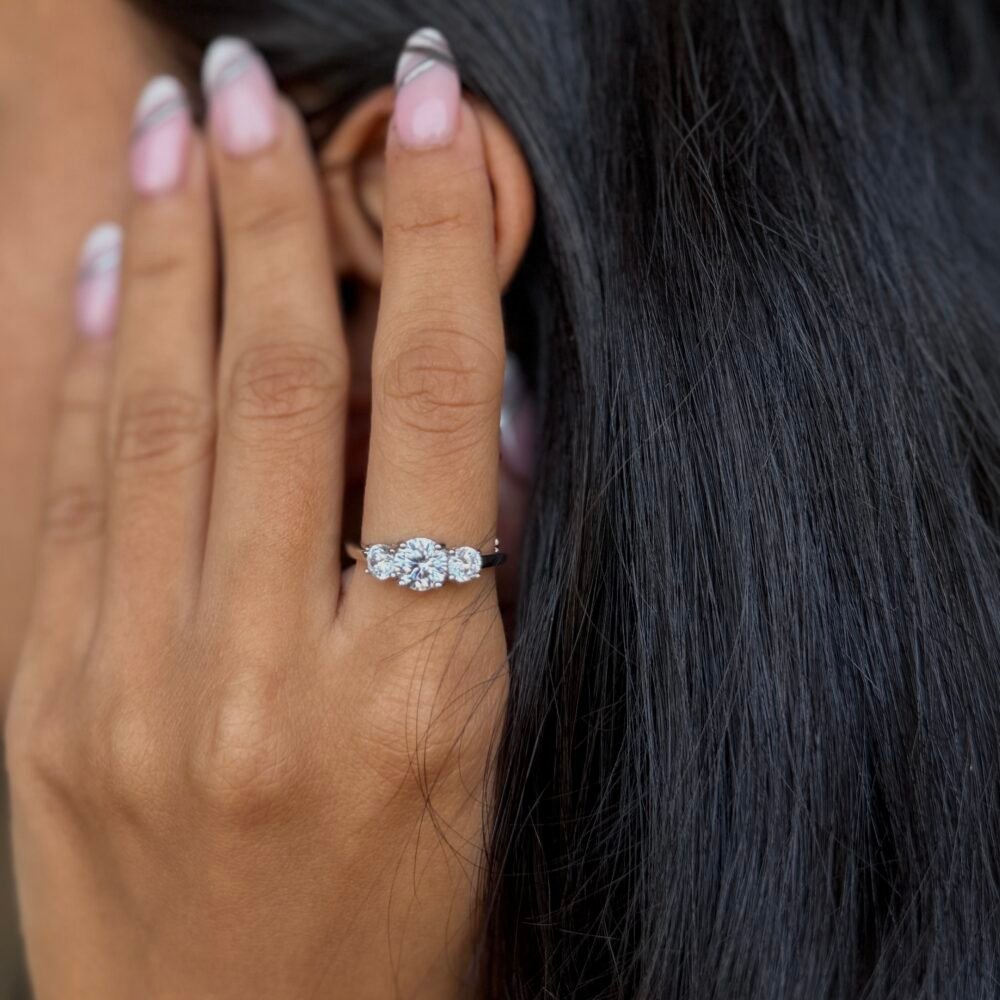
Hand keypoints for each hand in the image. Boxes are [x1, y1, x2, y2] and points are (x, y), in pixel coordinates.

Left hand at [7, 40, 506, 998]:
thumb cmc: (398, 922)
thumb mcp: (484, 755)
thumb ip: (468, 578)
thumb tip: (459, 410)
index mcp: (416, 693)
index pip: (431, 407)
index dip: (436, 243)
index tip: (432, 120)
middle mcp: (268, 677)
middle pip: (281, 384)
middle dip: (278, 211)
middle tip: (267, 86)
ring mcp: (136, 691)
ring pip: (159, 417)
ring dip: (174, 254)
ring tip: (181, 131)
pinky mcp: (48, 709)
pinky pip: (70, 497)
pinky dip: (87, 364)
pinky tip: (101, 269)